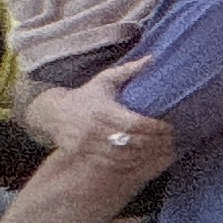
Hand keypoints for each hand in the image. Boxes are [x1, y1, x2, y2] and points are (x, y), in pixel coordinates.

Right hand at [25, 62, 167, 170]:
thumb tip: (152, 58)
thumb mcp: (104, 80)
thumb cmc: (85, 95)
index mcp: (104, 110)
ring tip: (160, 151)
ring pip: (122, 155)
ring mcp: (87, 143)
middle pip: (132, 141)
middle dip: (154, 142)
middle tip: (169, 141)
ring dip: (144, 155)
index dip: (154, 127)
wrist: (53, 112)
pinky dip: (127, 163)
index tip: (168, 127)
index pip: (135, 123)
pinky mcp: (81, 153)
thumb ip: (128, 71)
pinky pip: (109, 163)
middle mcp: (95, 128)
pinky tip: (140, 160)